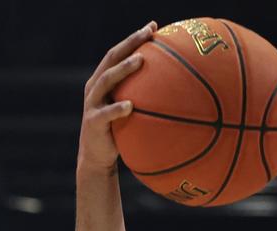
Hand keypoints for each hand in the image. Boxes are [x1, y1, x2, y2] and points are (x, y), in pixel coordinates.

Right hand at [78, 22, 155, 172]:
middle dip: (129, 43)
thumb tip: (183, 94)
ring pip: (105, 81)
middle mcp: (95, 88)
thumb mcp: (134, 113)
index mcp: (104, 81)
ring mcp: (92, 104)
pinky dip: (117, 109)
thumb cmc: (121, 133)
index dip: (134, 38)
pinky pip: (106, 114)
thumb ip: (148, 100)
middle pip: (111, 59)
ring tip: (140, 60)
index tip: (154, 26)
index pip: (119, 53)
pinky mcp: (93, 123)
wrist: (98, 158)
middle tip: (148, 33)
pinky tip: (131, 106)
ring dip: (123, 69)